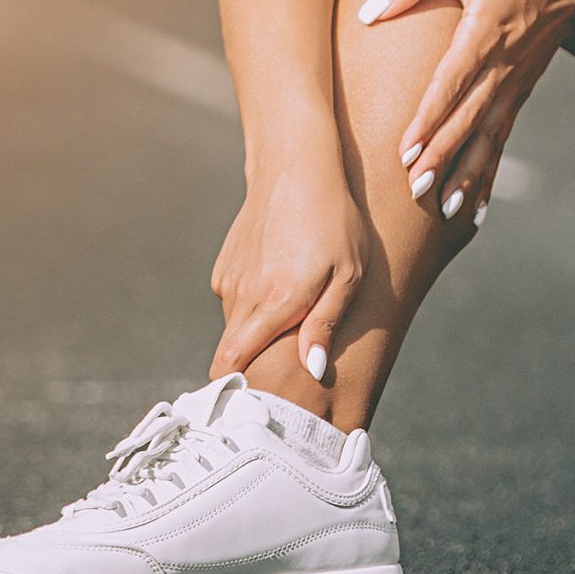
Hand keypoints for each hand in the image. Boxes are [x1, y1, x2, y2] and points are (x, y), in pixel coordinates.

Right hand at [209, 166, 371, 384]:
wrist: (295, 166)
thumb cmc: (334, 221)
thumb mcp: (348, 274)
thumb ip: (325, 324)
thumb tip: (313, 371)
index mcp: (275, 303)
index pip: (231, 365)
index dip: (234, 392)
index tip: (250, 406)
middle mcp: (244, 295)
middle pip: (232, 353)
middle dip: (250, 371)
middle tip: (280, 380)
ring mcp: (230, 279)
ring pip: (236, 326)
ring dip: (258, 333)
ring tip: (293, 320)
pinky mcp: (226, 265)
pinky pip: (236, 301)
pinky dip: (254, 305)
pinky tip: (281, 284)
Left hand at [356, 0, 574, 224]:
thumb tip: (369, 11)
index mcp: (484, 32)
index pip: (453, 80)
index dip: (431, 115)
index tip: (408, 147)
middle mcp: (500, 68)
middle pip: (468, 120)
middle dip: (442, 156)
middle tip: (414, 189)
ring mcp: (511, 87)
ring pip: (486, 139)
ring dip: (465, 175)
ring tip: (443, 210)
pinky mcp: (516, 97)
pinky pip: (499, 142)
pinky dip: (487, 177)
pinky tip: (474, 209)